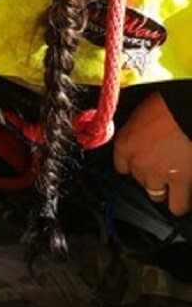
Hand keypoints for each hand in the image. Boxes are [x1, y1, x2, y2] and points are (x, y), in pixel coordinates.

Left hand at [113, 91, 191, 215]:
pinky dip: (180, 202)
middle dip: (150, 174)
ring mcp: (158, 173)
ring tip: (174, 181)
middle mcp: (137, 161)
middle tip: (163, 164)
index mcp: (125, 142)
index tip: (141, 160)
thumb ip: (141, 127)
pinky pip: (178, 204)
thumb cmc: (170, 102)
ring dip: (163, 189)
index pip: (121, 165)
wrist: (188, 108)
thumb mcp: (145, 110)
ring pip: (155, 194)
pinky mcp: (180, 180)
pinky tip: (184, 196)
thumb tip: (145, 130)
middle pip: (139, 179)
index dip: (133, 163)